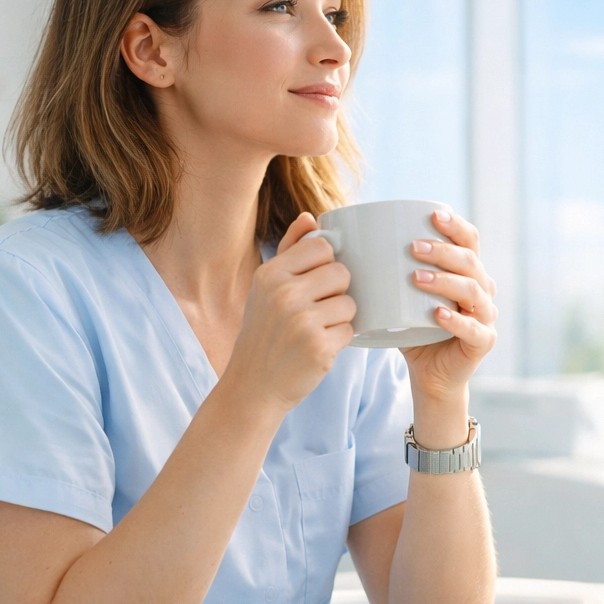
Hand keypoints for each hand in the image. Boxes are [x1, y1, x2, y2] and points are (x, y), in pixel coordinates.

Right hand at [222, 213, 355, 419]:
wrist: (253, 386)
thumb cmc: (264, 333)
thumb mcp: (265, 289)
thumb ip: (289, 251)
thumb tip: (310, 217)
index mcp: (270, 274)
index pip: (321, 246)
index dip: (327, 264)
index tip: (315, 282)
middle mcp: (284, 294)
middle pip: (341, 273)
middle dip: (337, 292)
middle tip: (317, 311)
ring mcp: (301, 321)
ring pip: (350, 303)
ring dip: (341, 318)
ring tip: (317, 330)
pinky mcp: (319, 347)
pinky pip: (350, 331)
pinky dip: (340, 341)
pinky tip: (318, 348)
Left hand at [401, 209, 496, 403]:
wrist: (431, 375)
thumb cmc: (415, 331)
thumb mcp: (402, 298)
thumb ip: (387, 273)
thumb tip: (342, 244)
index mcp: (468, 272)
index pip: (469, 240)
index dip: (455, 226)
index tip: (432, 215)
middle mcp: (482, 290)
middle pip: (471, 261)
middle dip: (443, 251)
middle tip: (413, 247)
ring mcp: (486, 316)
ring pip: (473, 290)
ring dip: (445, 280)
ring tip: (416, 277)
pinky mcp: (483, 342)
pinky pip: (474, 328)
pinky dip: (455, 320)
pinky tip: (437, 313)